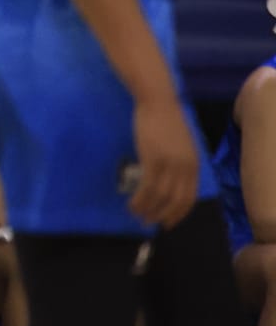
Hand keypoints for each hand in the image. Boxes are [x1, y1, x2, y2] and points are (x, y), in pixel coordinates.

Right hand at [128, 95, 201, 227]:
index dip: (178, 213)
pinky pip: (147, 186)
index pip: (189, 197)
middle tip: (149, 223)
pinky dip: (140, 198)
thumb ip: (179, 162)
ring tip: (136, 215)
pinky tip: (132, 203)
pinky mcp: (153, 159)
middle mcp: (185, 167)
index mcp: (193, 165)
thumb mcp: (180, 145)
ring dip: (148, 209)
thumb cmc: (166, 121)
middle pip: (176, 200)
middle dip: (163, 215)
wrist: (158, 102)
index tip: (167, 222)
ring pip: (160, 196)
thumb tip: (169, 180)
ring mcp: (169, 164)